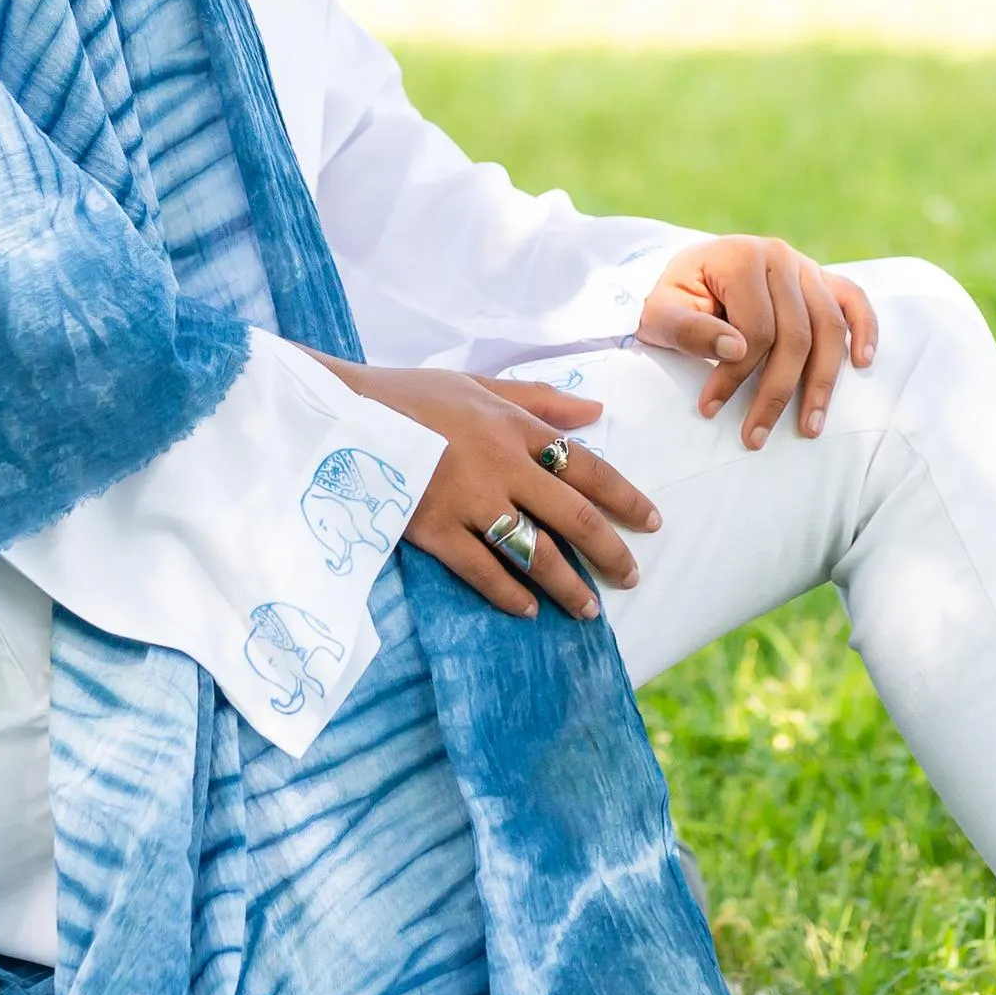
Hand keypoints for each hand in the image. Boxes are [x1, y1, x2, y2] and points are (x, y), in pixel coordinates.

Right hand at [317, 361, 659, 619]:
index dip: (626, 497)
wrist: (344, 413)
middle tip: (631, 578)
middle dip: (610, 552)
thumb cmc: (411, 396)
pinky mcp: (434, 530)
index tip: (652, 522)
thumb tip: (594, 409)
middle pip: (574, 517)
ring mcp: (469, 502)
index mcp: (516, 428)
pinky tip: (528, 610)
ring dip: (568, 584)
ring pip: (535, 552)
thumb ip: (539, 399)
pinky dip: (509, 594)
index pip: (589, 467)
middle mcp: (503, 466)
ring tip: (589, 609)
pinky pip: (482, 571)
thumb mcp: (479, 384)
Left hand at [637, 236, 876, 446]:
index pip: (754, 329)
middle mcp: (779, 257)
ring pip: (829, 328)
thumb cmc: (676, 297)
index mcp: (740, 258)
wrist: (691, 270)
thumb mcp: (662, 312)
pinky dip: (865, 329)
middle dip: (777, 393)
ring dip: (823, 382)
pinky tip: (863, 363)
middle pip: (795, 335)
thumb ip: (689, 329)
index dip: (734, 374)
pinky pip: (854, 299)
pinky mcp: (821, 278)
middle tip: (755, 437)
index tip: (710, 408)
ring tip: (810, 427)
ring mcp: (805, 266)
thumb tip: (736, 350)